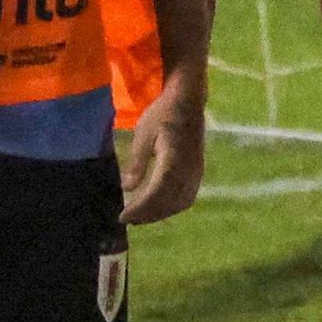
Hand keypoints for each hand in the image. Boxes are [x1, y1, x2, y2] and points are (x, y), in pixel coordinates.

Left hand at [119, 77, 208, 226]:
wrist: (188, 101)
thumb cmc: (163, 114)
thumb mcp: (143, 134)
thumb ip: (137, 163)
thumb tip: (127, 189)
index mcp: (174, 158)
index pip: (157, 192)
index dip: (140, 208)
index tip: (123, 217)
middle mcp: (189, 168)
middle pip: (170, 202)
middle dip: (148, 214)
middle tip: (128, 219)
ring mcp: (196, 170)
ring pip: (181, 202)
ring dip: (161, 213)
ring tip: (141, 216)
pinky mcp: (198, 170)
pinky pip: (188, 196)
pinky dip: (173, 206)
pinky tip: (159, 206)